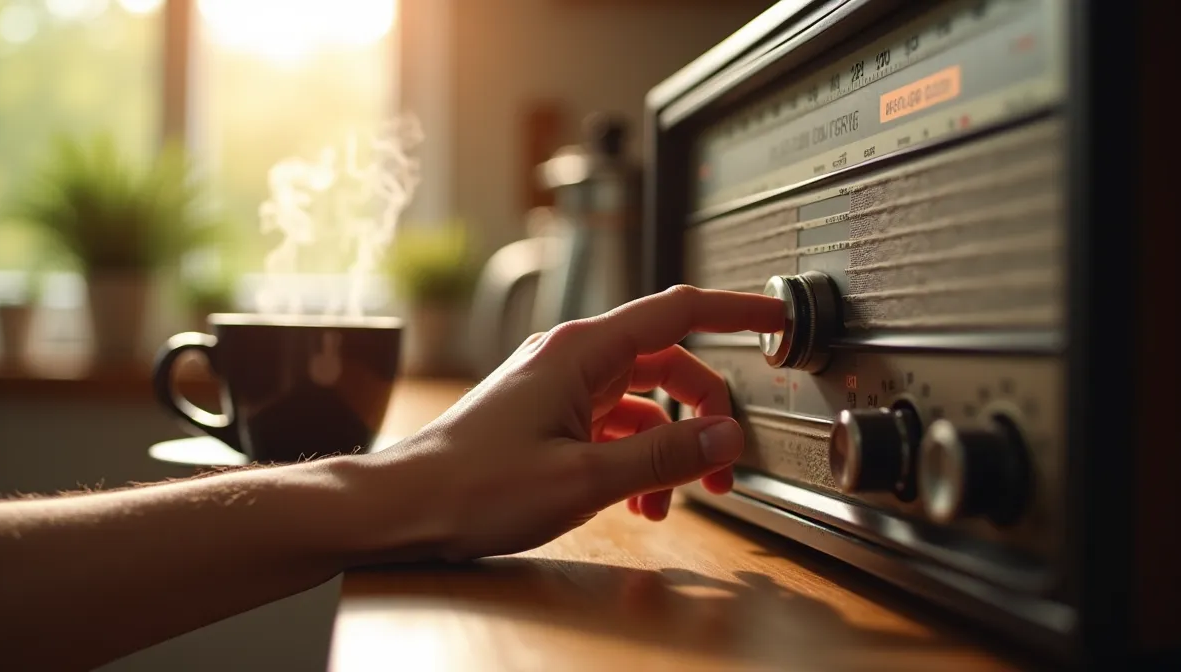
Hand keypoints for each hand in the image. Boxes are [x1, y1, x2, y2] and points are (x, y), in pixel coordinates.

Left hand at [361, 285, 783, 561]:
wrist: (406, 507)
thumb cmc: (472, 487)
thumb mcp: (583, 478)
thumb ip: (662, 456)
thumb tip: (723, 438)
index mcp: (581, 353)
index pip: (679, 312)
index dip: (736, 312)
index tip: (775, 318)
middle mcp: (570, 359)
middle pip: (667, 365)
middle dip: (704, 413)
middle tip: (725, 461)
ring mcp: (557, 386)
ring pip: (642, 402)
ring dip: (669, 447)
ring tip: (677, 496)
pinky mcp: (547, 415)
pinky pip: (612, 425)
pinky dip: (636, 458)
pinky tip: (638, 501)